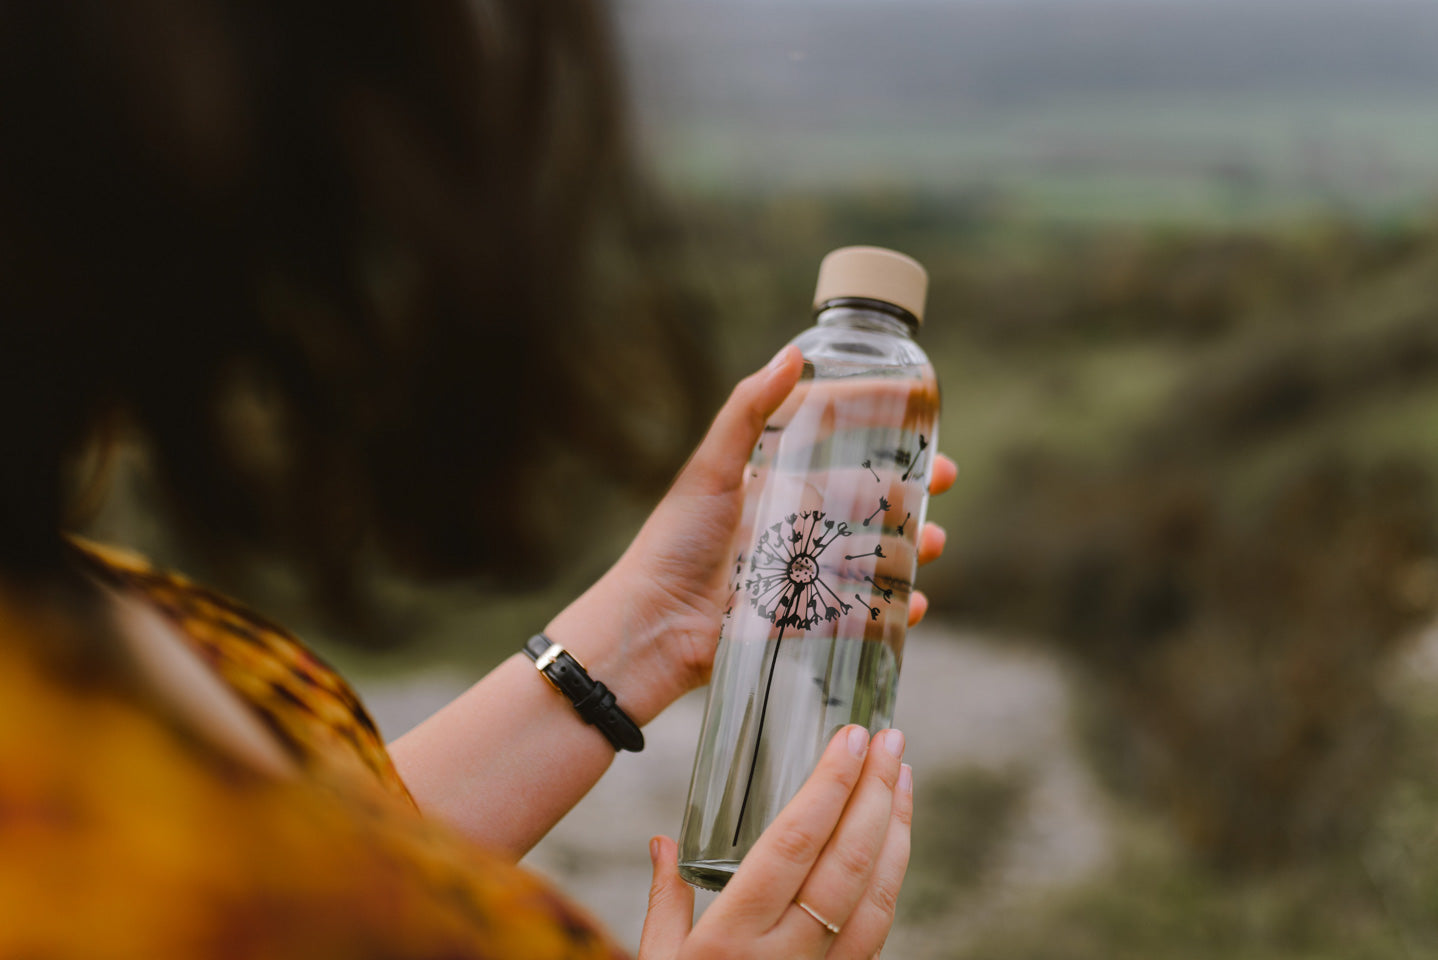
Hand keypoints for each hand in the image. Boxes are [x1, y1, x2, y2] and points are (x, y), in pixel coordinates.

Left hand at [546, 347, 957, 724]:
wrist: (655, 626)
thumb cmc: (675, 543)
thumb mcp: (711, 470)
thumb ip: (748, 412)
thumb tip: (791, 354)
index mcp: (772, 482)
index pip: (835, 438)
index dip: (877, 419)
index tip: (919, 405)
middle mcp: (791, 522)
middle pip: (866, 498)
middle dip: (910, 487)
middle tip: (946, 477)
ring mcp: (802, 571)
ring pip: (873, 551)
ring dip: (910, 545)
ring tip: (933, 541)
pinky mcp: (804, 618)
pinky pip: (862, 610)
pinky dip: (895, 608)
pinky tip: (916, 602)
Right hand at [638, 725, 912, 958]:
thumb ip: (664, 901)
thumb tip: (662, 842)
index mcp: (732, 937)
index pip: (796, 843)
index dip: (831, 786)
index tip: (853, 738)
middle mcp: (783, 956)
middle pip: (848, 862)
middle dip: (876, 793)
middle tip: (892, 737)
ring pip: (876, 896)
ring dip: (897, 829)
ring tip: (903, 774)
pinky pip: (878, 930)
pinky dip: (892, 876)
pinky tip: (894, 839)